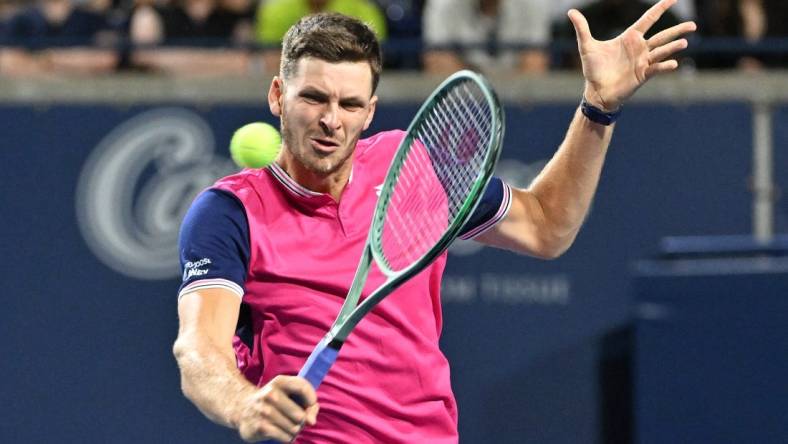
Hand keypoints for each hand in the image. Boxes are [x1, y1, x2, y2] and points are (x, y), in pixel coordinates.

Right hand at [234, 375, 319, 442]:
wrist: (242, 409)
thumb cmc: (274, 402)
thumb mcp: (289, 394)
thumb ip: (308, 403)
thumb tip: (311, 421)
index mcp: (279, 382)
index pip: (303, 387)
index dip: (311, 400)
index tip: (310, 405)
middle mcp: (271, 394)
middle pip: (301, 416)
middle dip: (301, 421)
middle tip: (292, 418)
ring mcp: (265, 411)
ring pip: (295, 429)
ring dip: (293, 430)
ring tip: (284, 425)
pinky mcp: (261, 427)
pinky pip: (286, 438)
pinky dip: (287, 437)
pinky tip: (279, 431)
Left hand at [568, 0, 696, 110]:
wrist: (596, 91)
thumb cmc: (594, 69)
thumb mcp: (587, 46)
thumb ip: (582, 28)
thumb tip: (571, 11)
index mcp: (630, 37)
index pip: (649, 19)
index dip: (661, 8)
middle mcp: (640, 48)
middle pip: (663, 35)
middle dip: (677, 30)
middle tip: (694, 24)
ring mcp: (643, 62)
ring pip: (662, 51)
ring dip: (673, 46)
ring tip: (685, 41)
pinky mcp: (643, 75)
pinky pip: (656, 69)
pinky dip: (664, 66)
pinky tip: (673, 63)